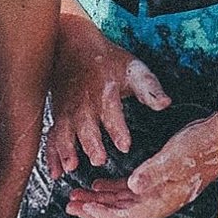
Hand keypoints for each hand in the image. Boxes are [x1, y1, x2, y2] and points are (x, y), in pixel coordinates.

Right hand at [47, 21, 169, 178]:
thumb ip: (149, 89)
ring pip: (65, 131)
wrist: (73, 44)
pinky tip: (55, 173)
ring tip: (71, 166)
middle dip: (91, 142)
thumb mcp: (132, 69)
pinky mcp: (58, 117)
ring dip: (67, 149)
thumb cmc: (108, 62)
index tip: (124, 145)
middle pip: (86, 124)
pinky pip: (51, 137)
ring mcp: (68, 111)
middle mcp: (84, 103)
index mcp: (105, 91)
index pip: (112, 110)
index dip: (118, 128)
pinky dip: (51, 155)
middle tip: (98, 159)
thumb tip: (166, 104)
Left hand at [65, 115, 217, 217]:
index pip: (126, 217)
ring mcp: (157, 192)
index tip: (83, 207)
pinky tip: (98, 185)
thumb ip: (153, 173)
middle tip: (70, 205)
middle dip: (94, 210)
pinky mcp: (157, 180)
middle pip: (119, 214)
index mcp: (161, 201)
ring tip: (77, 195)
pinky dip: (112, 190)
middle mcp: (157, 200)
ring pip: (122, 203)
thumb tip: (133, 186)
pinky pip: (129, 191)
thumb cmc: (198, 148)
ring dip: (100, 200)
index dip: (103, 214)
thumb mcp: (173, 157)